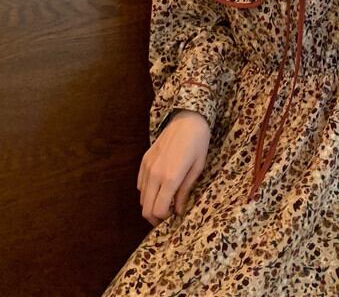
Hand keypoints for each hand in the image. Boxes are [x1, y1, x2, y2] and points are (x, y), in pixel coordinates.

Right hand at [137, 109, 209, 226]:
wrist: (187, 119)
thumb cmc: (198, 143)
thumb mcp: (197, 169)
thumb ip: (185, 191)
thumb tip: (179, 211)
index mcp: (170, 178)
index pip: (158, 210)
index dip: (165, 219)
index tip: (174, 216)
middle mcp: (155, 174)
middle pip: (146, 208)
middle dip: (156, 217)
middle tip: (168, 214)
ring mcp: (147, 166)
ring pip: (141, 197)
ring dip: (151, 204)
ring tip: (165, 200)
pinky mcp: (144, 159)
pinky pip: (140, 184)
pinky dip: (147, 191)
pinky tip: (159, 187)